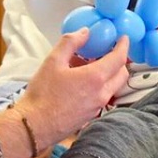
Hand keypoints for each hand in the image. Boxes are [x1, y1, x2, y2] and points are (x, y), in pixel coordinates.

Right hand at [14, 29, 128, 148]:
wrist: (34, 126)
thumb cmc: (43, 94)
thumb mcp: (53, 61)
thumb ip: (70, 42)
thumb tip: (84, 32)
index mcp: (95, 78)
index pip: (119, 59)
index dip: (123, 46)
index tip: (123, 38)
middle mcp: (101, 94)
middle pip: (121, 74)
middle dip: (119, 60)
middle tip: (108, 51)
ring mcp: (97, 107)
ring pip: (113, 87)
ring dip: (108, 73)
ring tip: (90, 65)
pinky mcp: (90, 116)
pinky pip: (102, 96)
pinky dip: (99, 85)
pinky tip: (81, 82)